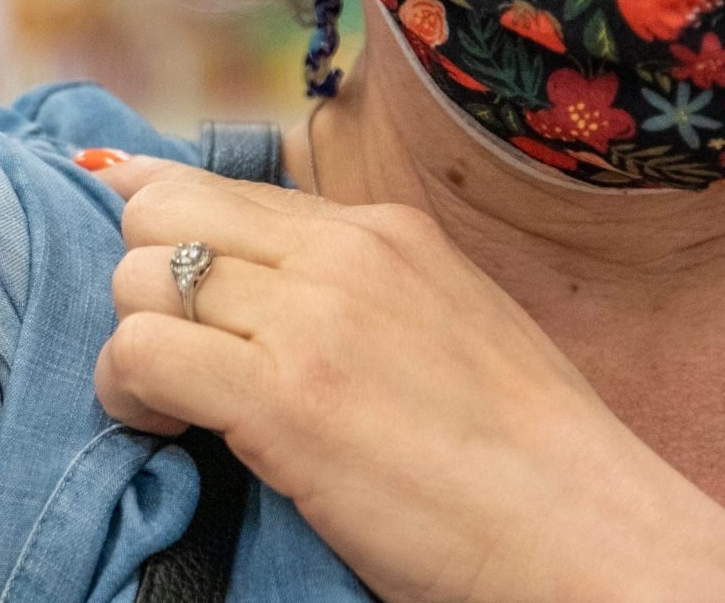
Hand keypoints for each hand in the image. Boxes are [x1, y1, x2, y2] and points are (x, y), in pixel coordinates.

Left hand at [91, 160, 724, 602]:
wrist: (594, 537)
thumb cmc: (525, 461)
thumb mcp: (447, 325)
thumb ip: (353, 287)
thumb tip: (258, 268)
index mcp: (385, 230)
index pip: (219, 186)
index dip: (160, 229)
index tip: (140, 269)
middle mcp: (345, 252)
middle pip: (159, 213)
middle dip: (143, 285)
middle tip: (180, 360)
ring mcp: (314, 317)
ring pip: (137, 278)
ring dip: (135, 348)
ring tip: (180, 408)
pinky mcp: (286, 395)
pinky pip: (140, 352)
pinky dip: (129, 394)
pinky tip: (173, 431)